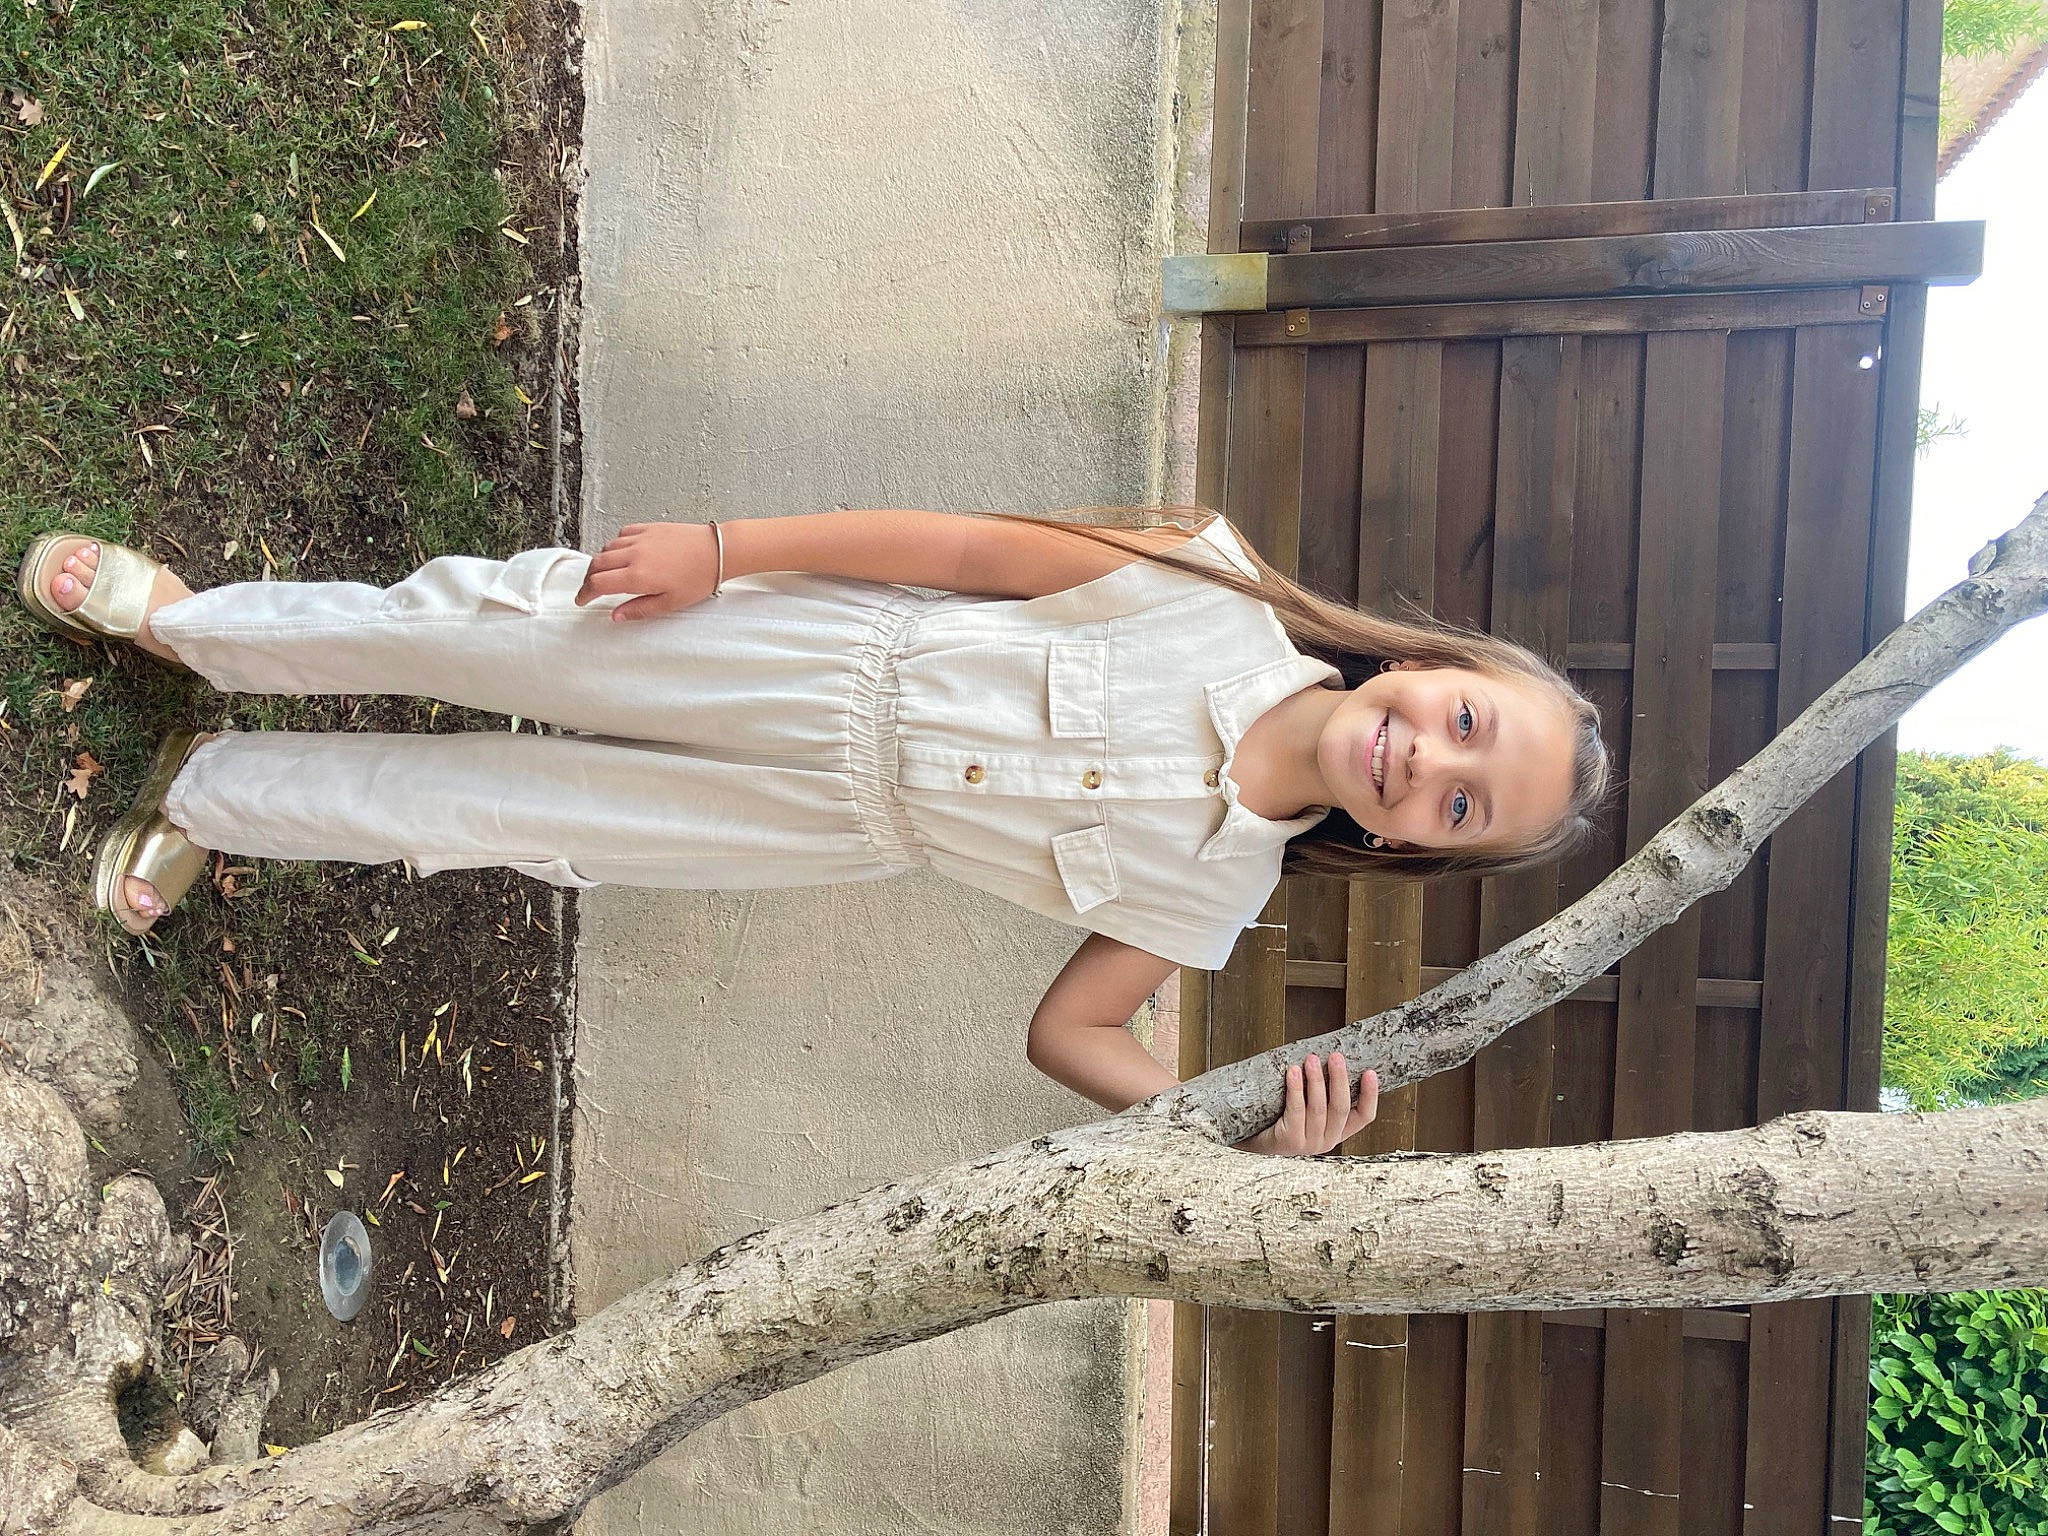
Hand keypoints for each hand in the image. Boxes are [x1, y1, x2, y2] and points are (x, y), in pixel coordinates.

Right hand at [574, 522, 721, 620]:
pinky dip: (616, 545)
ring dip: (601, 562)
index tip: (582, 600)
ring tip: (607, 573)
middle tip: (591, 589)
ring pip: (607, 548)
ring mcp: (640, 538)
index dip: (585, 594)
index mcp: (637, 576)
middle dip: (589, 578)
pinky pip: (622, 534)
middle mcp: (633, 554)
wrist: (718, 551)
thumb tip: (615, 616)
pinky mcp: (648, 527)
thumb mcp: (669, 604)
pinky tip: (623, 553)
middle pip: (596, 564)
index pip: (597, 583)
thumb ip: (639, 610)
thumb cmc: (698, 579)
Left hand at [1235, 1052, 1378, 1156]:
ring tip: (1312, 1059)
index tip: (1370, 1072)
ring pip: (1318, 1108)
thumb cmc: (1283, 1116)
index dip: (1370, 1095)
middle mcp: (1327, 1140)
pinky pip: (1296, 1110)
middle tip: (1336, 1057)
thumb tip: (1332, 1057)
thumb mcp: (1310, 1107)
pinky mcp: (1290, 1141)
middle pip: (1340, 1108)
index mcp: (1338, 1131)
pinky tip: (1294, 1072)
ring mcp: (1309, 1144)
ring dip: (1316, 1080)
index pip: (1364, 1116)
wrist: (1255, 1138)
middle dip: (1340, 1080)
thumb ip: (1324, 1092)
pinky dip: (1296, 1089)